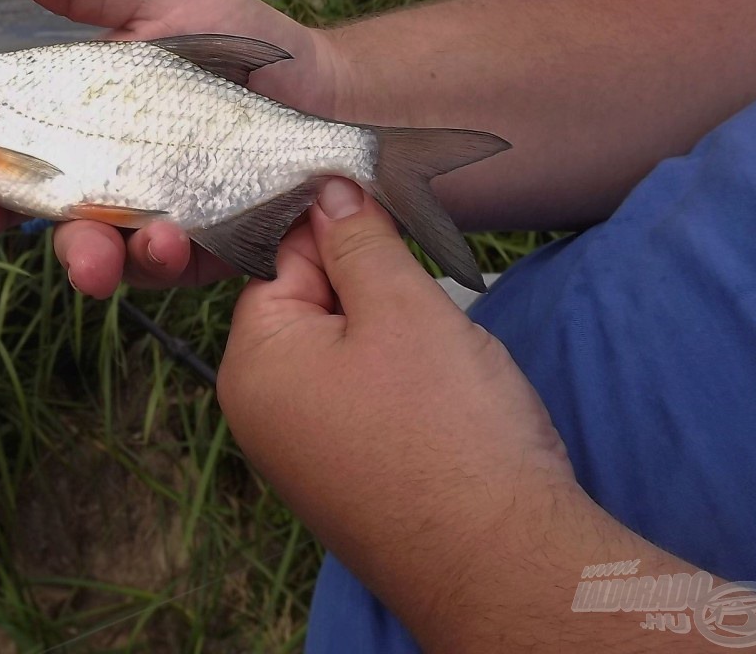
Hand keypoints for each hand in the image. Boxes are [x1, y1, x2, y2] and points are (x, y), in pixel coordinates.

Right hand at [0, 0, 344, 295]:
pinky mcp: (183, 248)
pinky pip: (152, 266)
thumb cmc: (237, 44)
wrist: (321, 96)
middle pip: (3, 201)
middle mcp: (82, 167)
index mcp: (61, 109)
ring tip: (87, 253)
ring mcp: (130, 214)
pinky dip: (151, 257)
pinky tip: (164, 238)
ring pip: (75, 249)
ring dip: (71, 258)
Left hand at [218, 178, 583, 641]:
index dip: (336, 230)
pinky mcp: (344, 477)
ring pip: (344, 352)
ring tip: (442, 360)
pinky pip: (362, 400)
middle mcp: (260, 410)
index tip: (385, 207)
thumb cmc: (447, 427)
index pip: (278, 258)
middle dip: (371, 289)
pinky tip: (442, 397)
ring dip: (394, 336)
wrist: (503, 562)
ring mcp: (301, 451)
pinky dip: (401, 384)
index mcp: (252, 362)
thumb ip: (358, 242)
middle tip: (426, 299)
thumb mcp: (401, 307)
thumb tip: (327, 192)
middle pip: (309, 306)